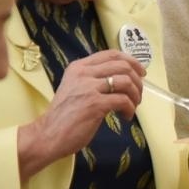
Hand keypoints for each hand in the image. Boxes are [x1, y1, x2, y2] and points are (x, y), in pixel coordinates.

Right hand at [31, 50, 145, 160]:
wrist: (48, 135)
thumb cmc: (64, 115)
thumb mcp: (75, 88)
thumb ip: (93, 79)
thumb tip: (122, 79)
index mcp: (78, 67)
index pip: (111, 54)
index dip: (131, 61)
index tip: (140, 72)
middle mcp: (83, 73)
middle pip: (122, 65)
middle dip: (137, 80)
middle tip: (138, 94)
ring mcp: (89, 88)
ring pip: (126, 81)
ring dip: (136, 95)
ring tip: (133, 106)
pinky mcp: (95, 104)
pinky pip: (123, 100)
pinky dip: (130, 109)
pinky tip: (126, 116)